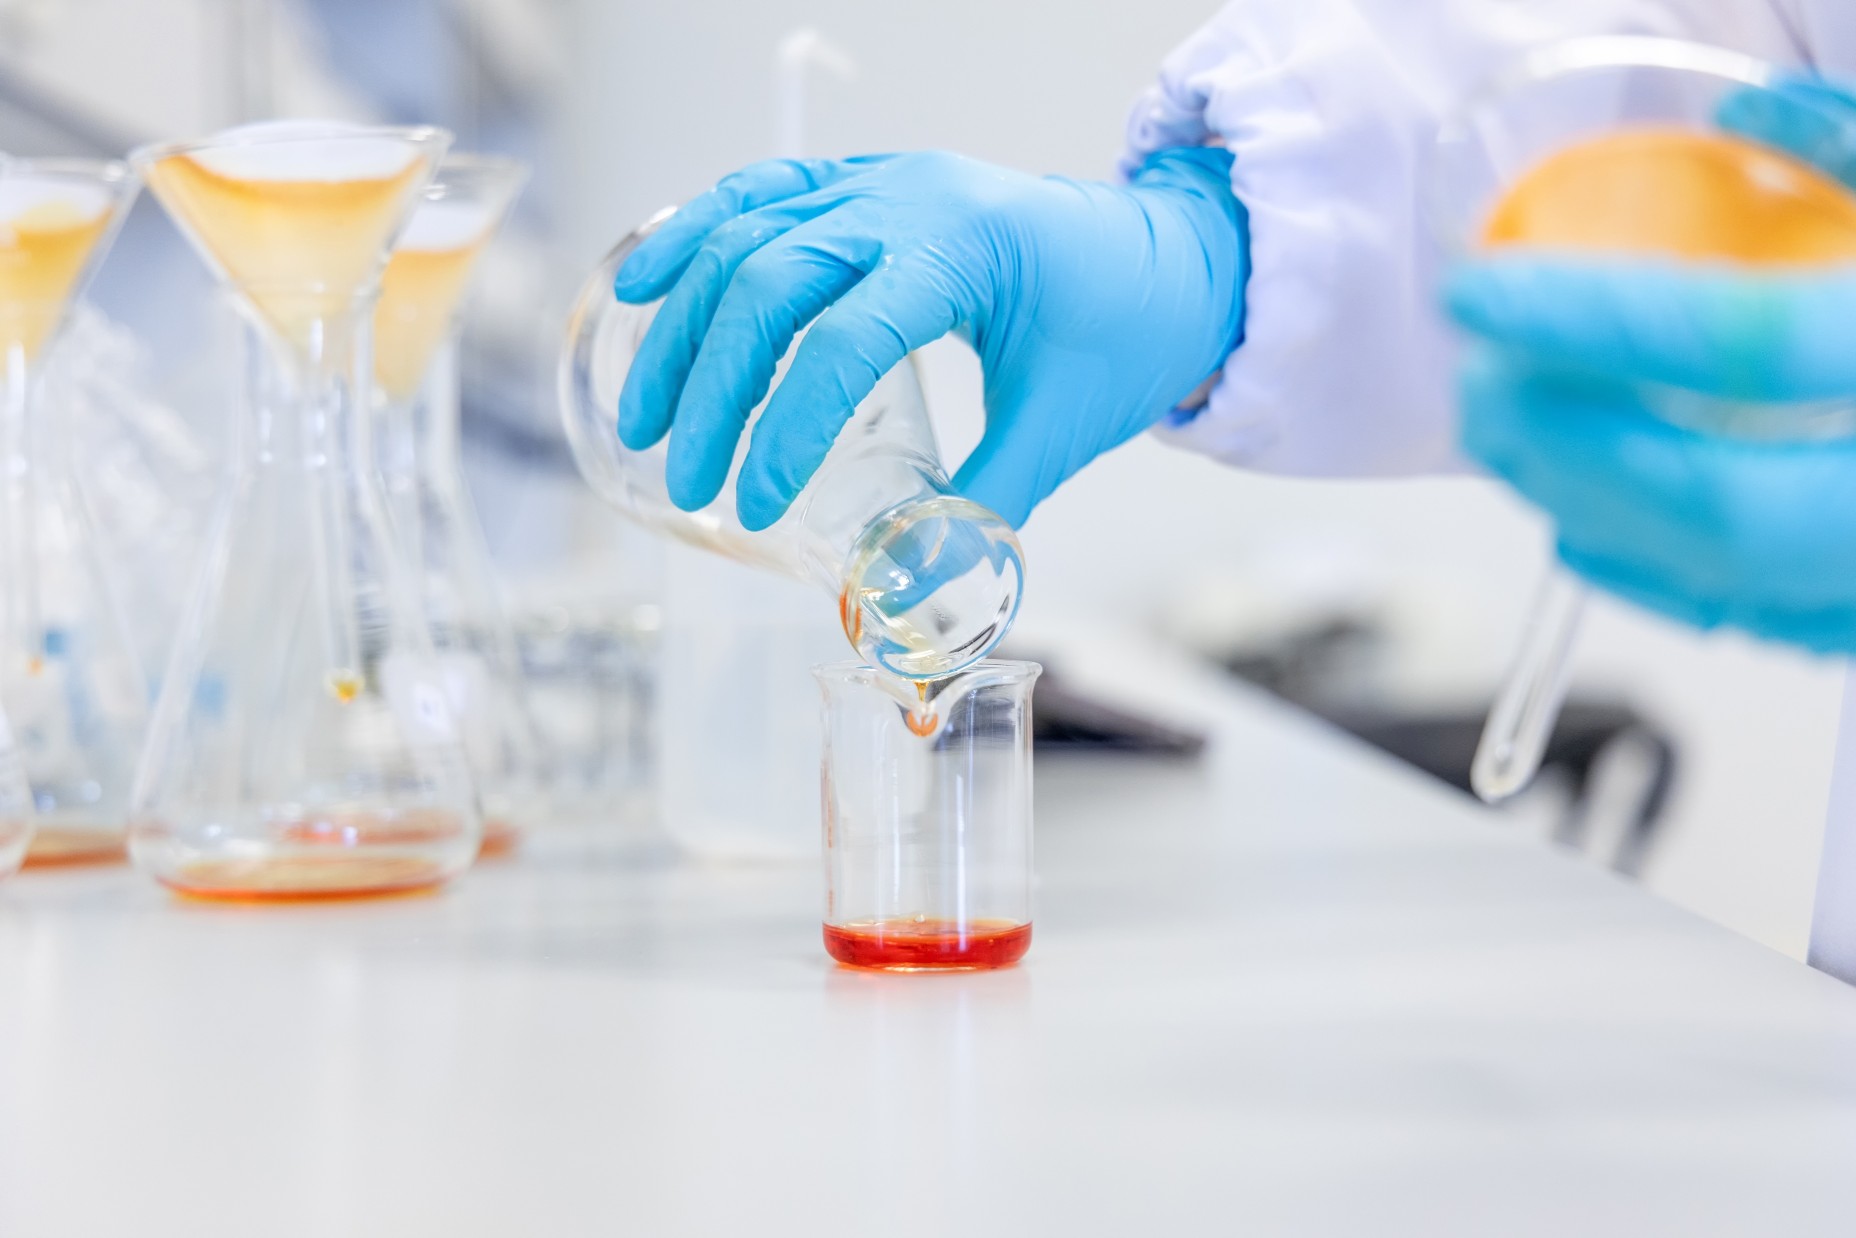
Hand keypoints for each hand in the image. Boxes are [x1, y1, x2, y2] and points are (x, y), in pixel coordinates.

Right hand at [612, 148, 1247, 529]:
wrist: (1170, 255)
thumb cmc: (1126, 330)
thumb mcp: (1063, 425)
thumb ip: (987, 509)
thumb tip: (914, 598)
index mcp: (967, 250)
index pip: (850, 339)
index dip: (790, 425)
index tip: (757, 503)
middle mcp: (909, 197)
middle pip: (772, 279)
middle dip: (713, 383)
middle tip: (683, 474)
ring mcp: (879, 179)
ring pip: (747, 232)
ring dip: (684, 321)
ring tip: (641, 410)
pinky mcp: (862, 184)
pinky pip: (759, 193)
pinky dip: (694, 234)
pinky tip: (644, 283)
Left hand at [1445, 73, 1855, 653]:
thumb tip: (1746, 110)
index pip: (1742, 342)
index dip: (1591, 318)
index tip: (1474, 292)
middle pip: (1711, 494)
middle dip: (1565, 445)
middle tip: (1476, 388)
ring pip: (1726, 574)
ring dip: (1586, 508)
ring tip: (1505, 443)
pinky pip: (1760, 619)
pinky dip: (1652, 571)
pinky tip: (1580, 526)